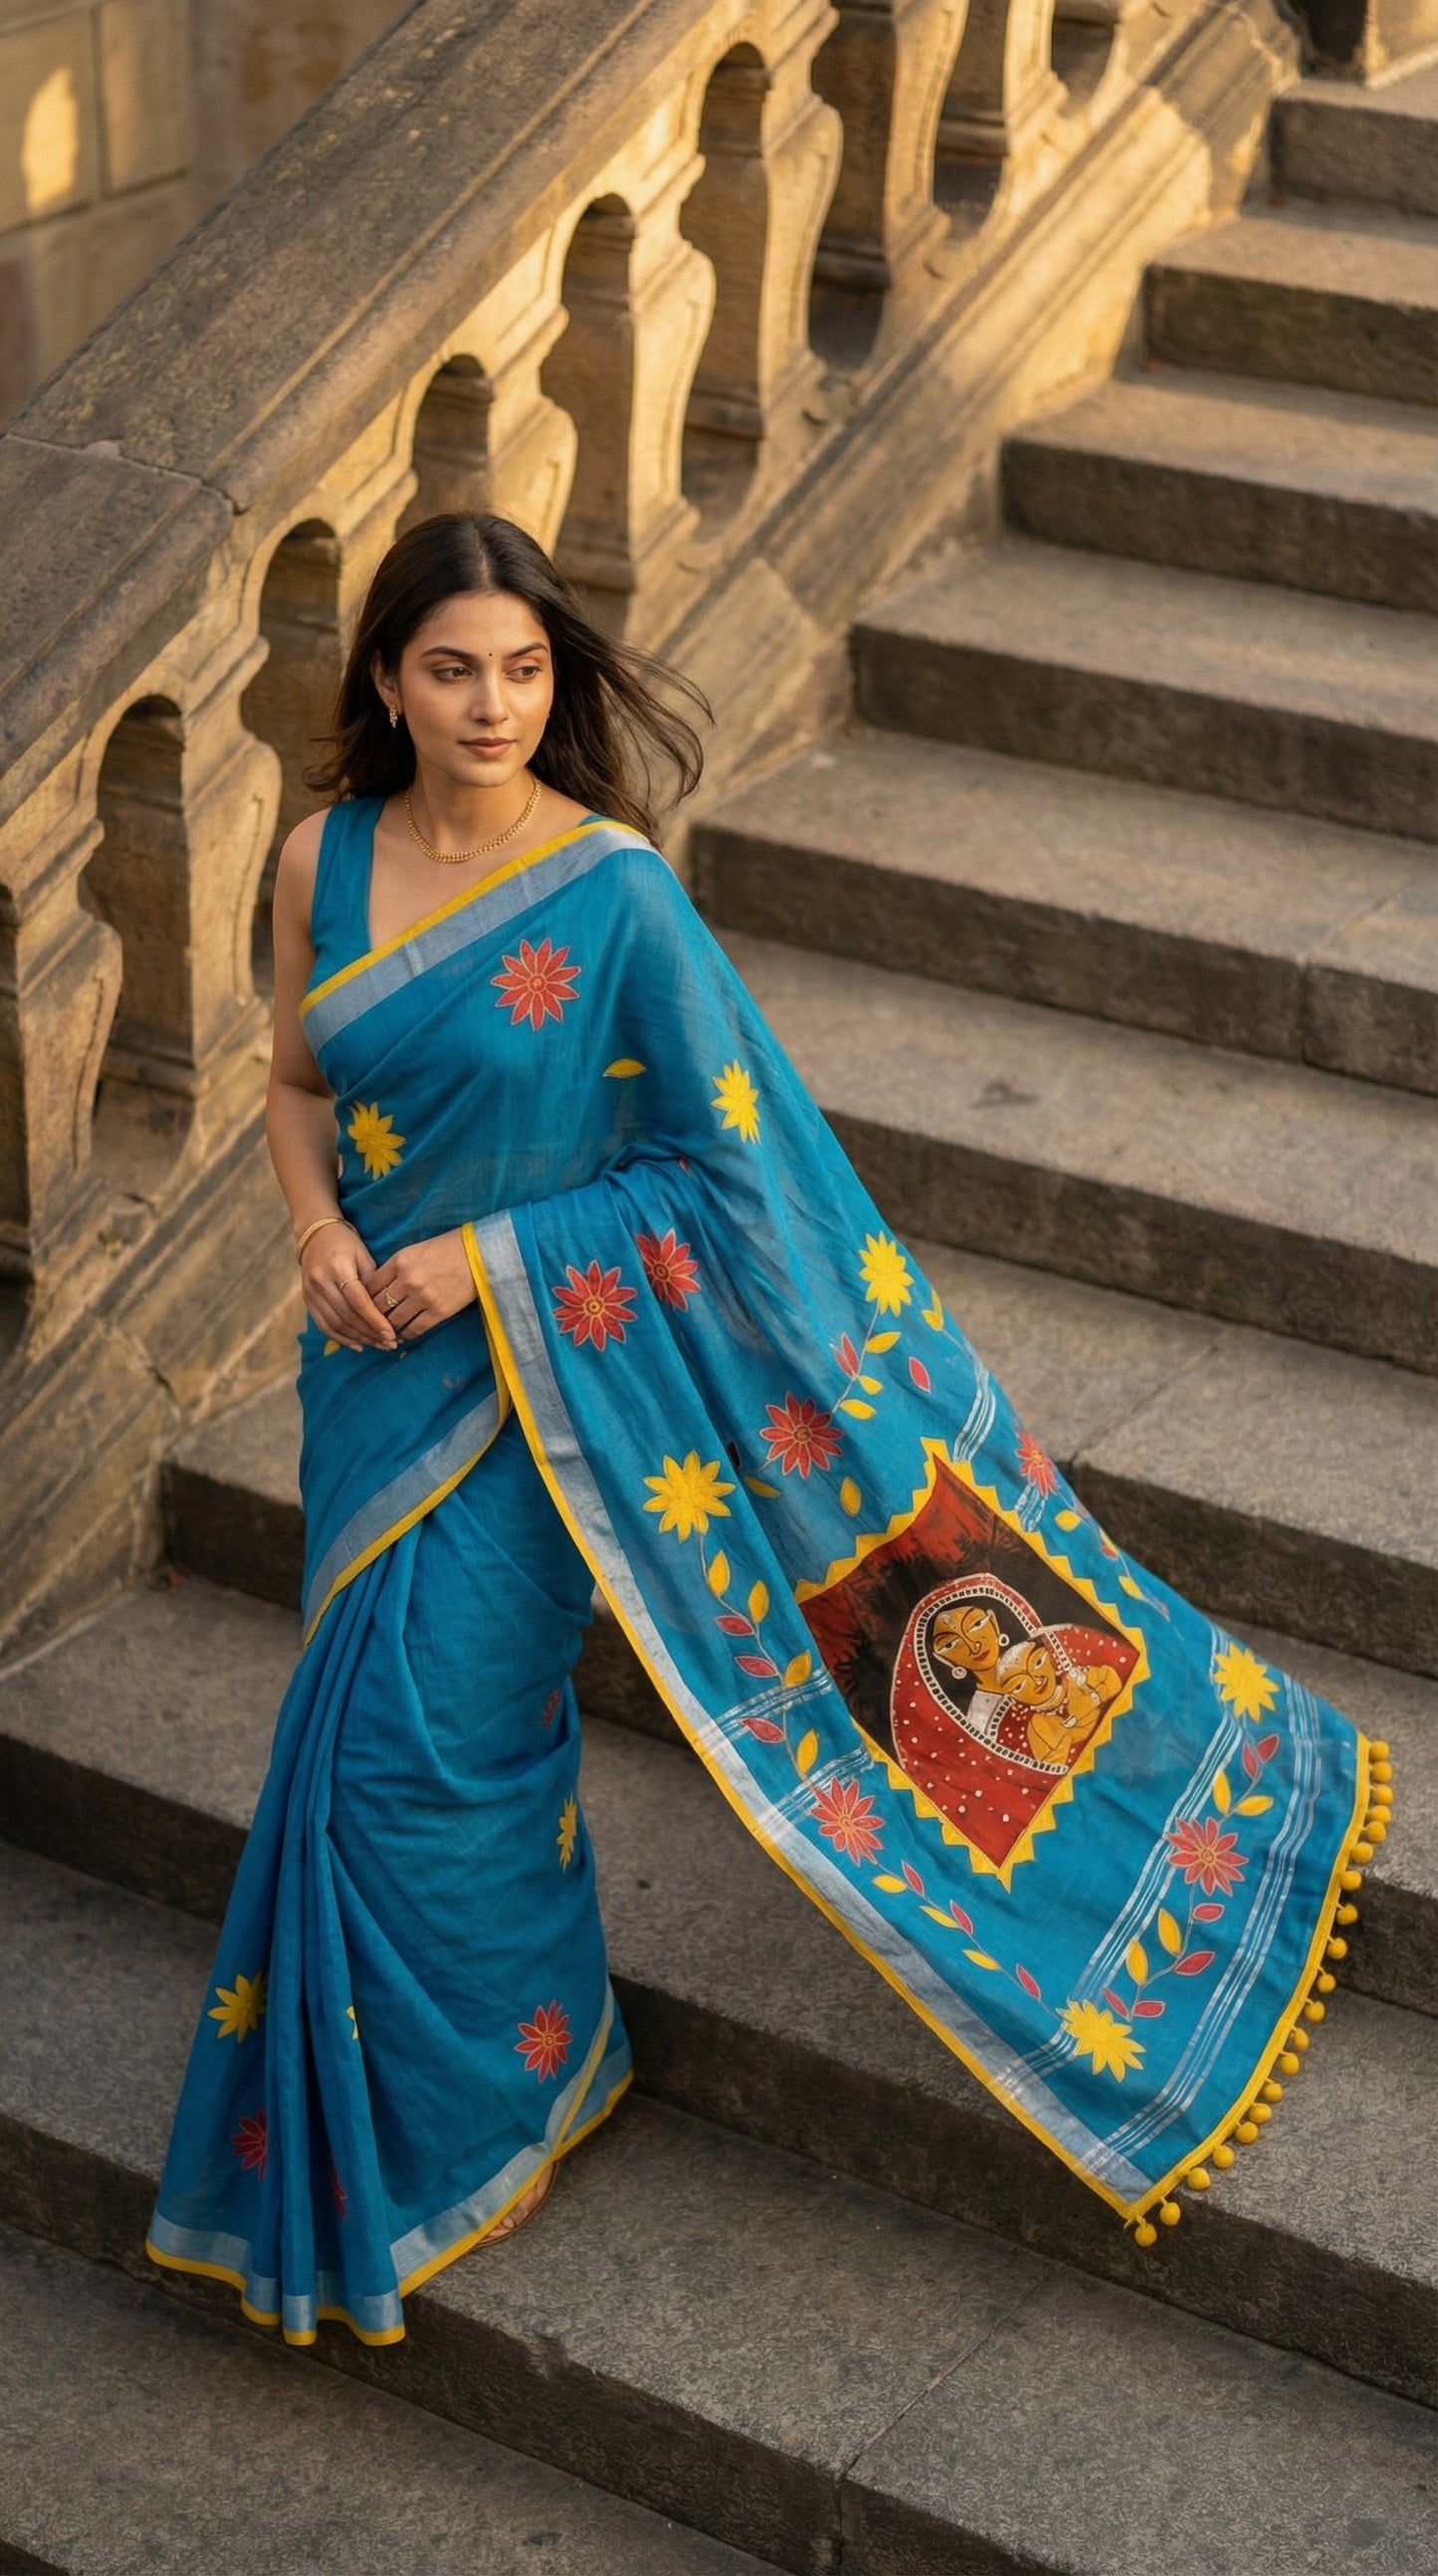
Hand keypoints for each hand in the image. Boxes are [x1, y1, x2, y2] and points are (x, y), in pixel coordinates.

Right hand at [300, 1221, 397, 1351]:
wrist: (315, 1235)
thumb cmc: (347, 1244)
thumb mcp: (364, 1256)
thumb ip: (373, 1283)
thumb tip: (386, 1312)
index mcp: (337, 1267)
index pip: (358, 1301)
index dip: (375, 1320)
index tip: (392, 1334)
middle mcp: (320, 1281)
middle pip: (347, 1316)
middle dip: (370, 1333)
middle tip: (390, 1344)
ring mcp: (310, 1292)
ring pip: (335, 1324)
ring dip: (358, 1339)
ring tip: (378, 1345)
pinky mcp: (307, 1300)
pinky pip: (324, 1325)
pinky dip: (341, 1338)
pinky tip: (358, 1345)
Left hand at [368, 1228, 477, 1340]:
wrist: (478, 1255)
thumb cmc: (446, 1249)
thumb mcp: (414, 1251)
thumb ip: (395, 1268)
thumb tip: (378, 1288)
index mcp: (399, 1261)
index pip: (371, 1286)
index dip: (364, 1298)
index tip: (365, 1305)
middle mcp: (408, 1280)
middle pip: (378, 1305)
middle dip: (373, 1315)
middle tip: (371, 1322)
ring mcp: (423, 1297)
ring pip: (394, 1320)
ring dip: (388, 1327)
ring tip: (386, 1331)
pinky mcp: (439, 1311)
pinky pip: (415, 1329)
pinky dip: (406, 1334)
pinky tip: (403, 1335)